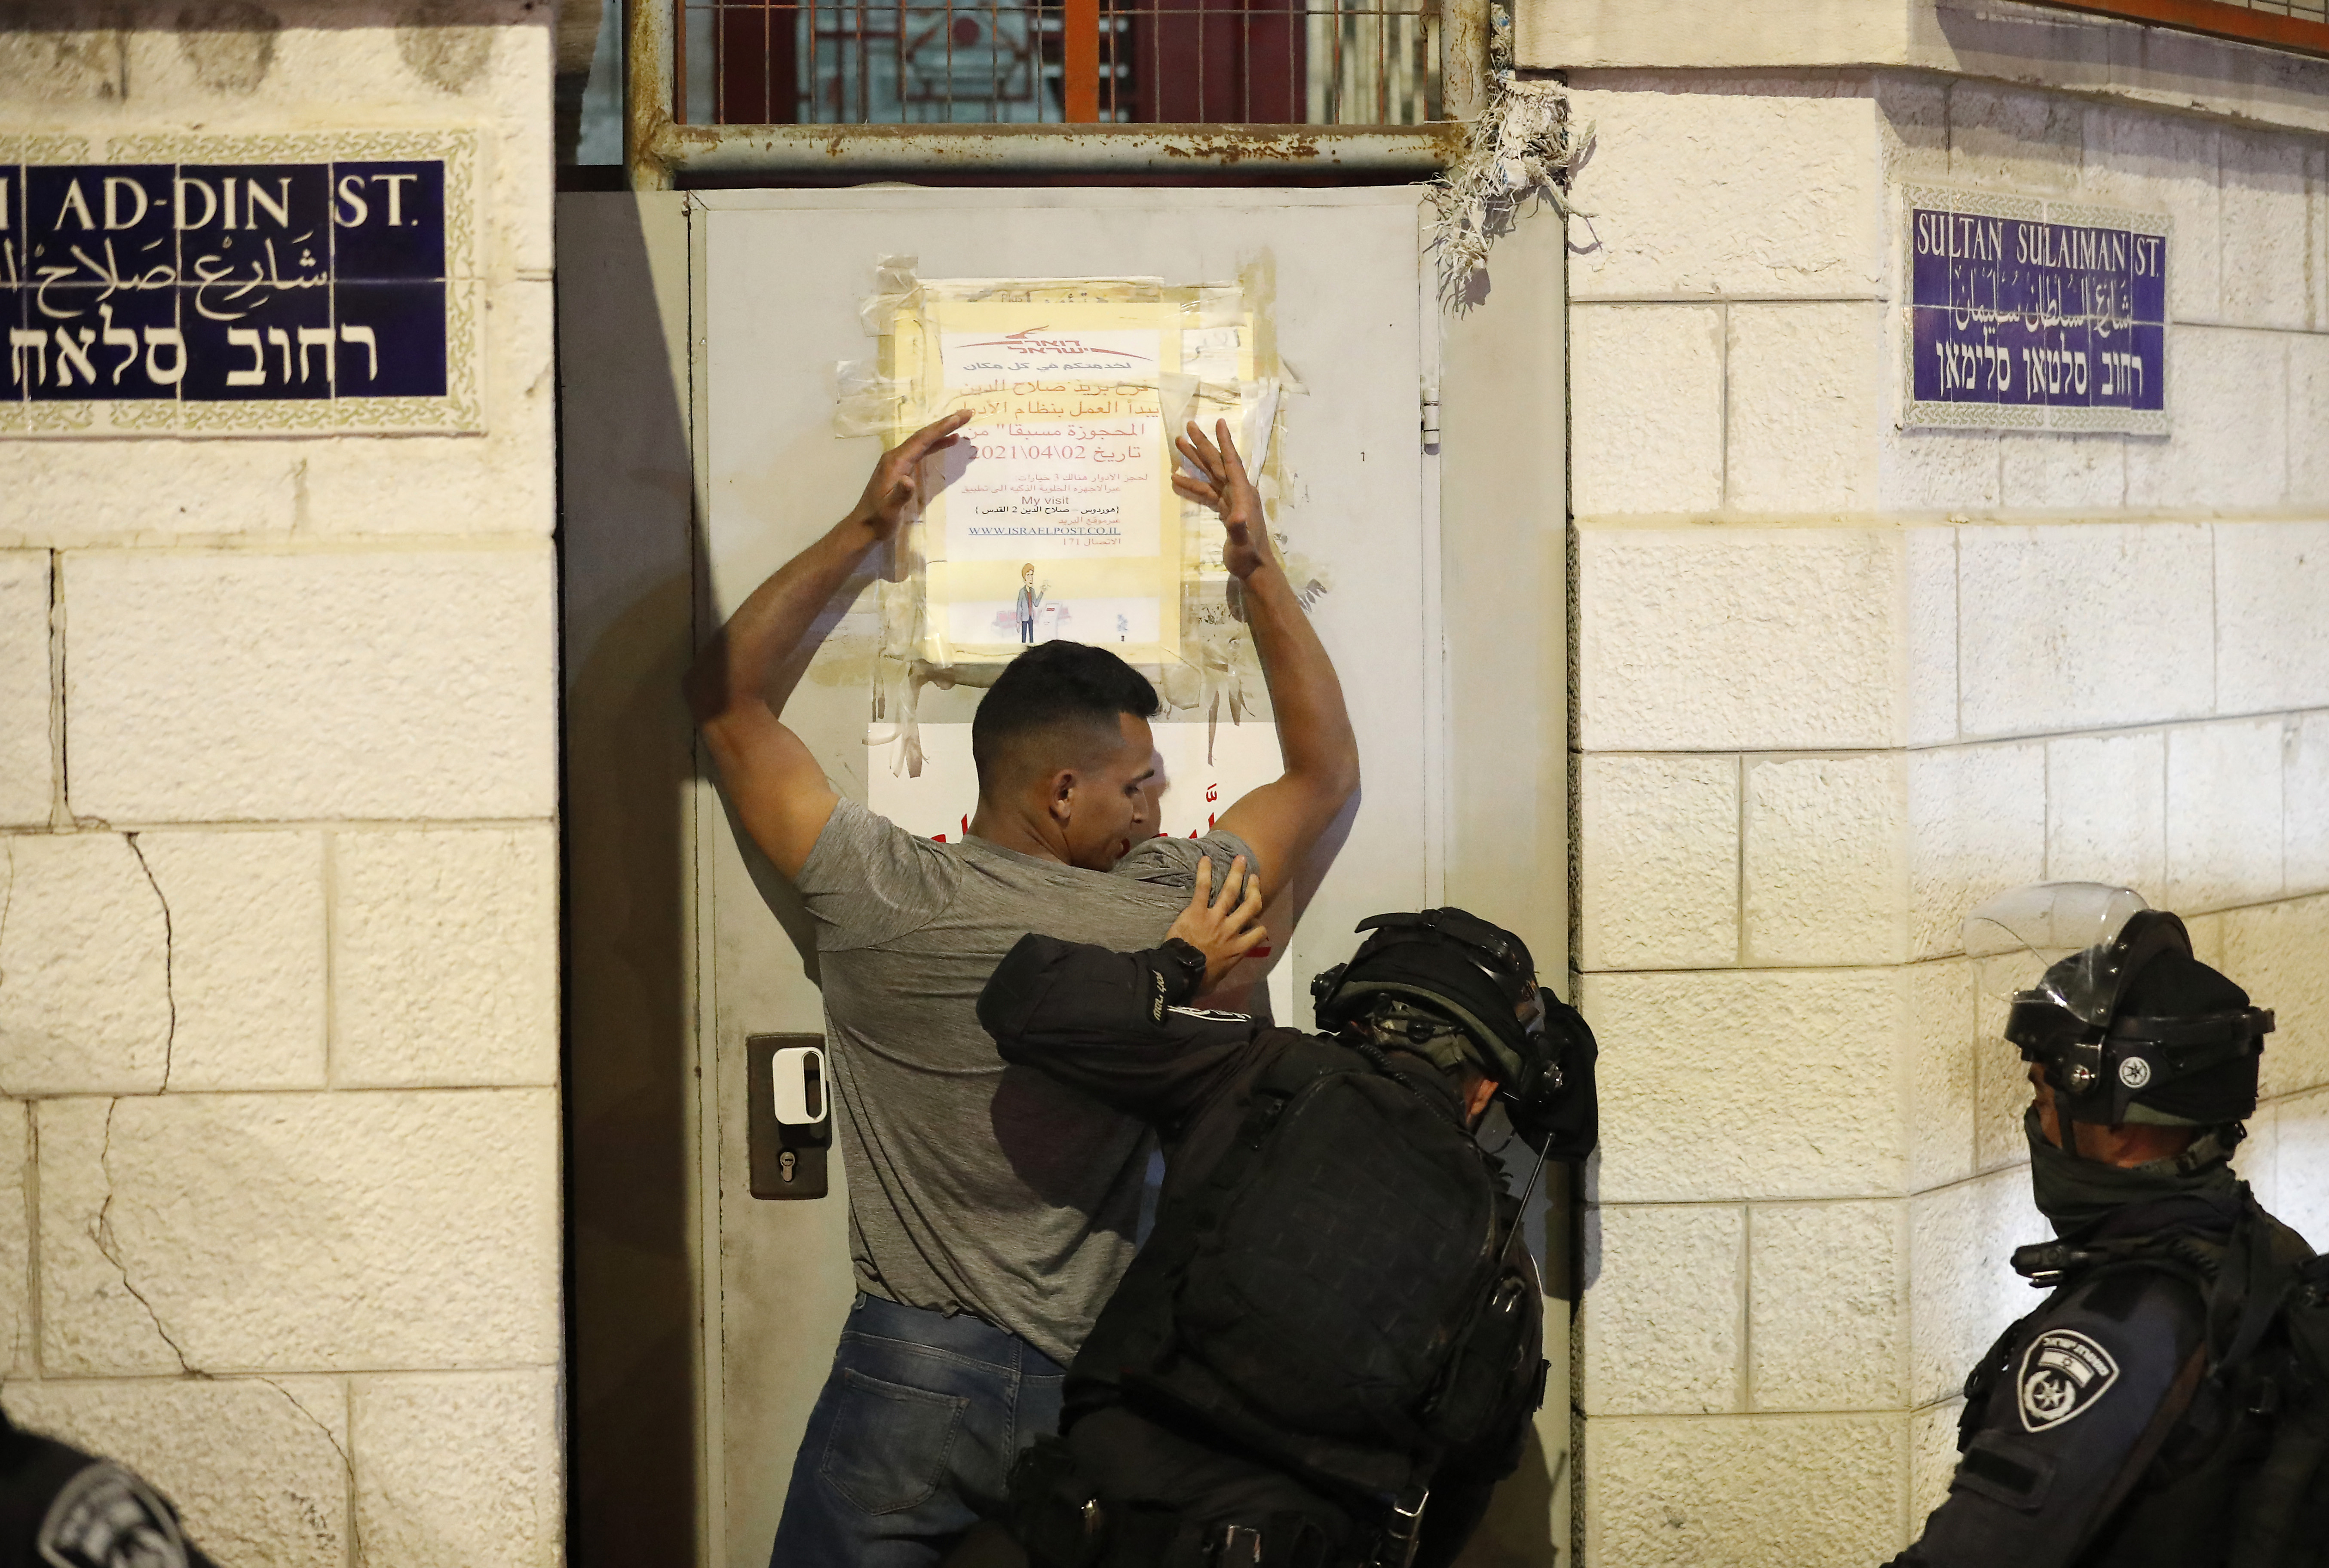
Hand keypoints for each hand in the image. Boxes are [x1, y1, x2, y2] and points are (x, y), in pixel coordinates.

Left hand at [848, 410, 971, 539]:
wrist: (864, 527)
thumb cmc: (879, 520)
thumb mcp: (890, 510)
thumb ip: (901, 494)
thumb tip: (909, 480)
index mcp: (895, 463)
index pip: (921, 441)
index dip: (941, 429)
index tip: (958, 418)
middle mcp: (895, 457)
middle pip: (923, 436)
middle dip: (945, 424)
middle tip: (966, 414)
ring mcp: (897, 462)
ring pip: (922, 442)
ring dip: (941, 432)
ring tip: (961, 424)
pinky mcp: (900, 469)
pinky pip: (920, 451)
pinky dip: (935, 445)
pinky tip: (947, 442)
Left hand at [1167, 854, 1266, 990]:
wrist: (1180, 972)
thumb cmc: (1198, 979)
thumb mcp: (1218, 978)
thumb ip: (1224, 968)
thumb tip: (1220, 972)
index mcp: (1238, 948)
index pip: (1259, 932)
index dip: (1260, 925)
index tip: (1256, 921)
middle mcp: (1231, 930)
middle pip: (1250, 905)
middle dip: (1254, 889)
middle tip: (1254, 877)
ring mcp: (1215, 918)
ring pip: (1231, 892)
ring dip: (1237, 874)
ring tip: (1240, 860)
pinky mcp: (1197, 911)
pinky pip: (1203, 888)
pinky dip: (1204, 872)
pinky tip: (1205, 859)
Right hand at [1174, 419, 1273, 580]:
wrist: (1253, 569)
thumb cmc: (1249, 556)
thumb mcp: (1242, 543)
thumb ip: (1238, 529)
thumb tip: (1236, 516)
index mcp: (1243, 494)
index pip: (1232, 463)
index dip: (1225, 443)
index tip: (1219, 423)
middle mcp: (1237, 492)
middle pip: (1217, 463)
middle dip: (1204, 444)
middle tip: (1188, 426)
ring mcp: (1230, 500)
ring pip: (1210, 475)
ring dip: (1195, 460)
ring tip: (1179, 444)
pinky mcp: (1224, 509)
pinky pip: (1206, 492)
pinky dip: (1192, 485)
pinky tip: (1177, 479)